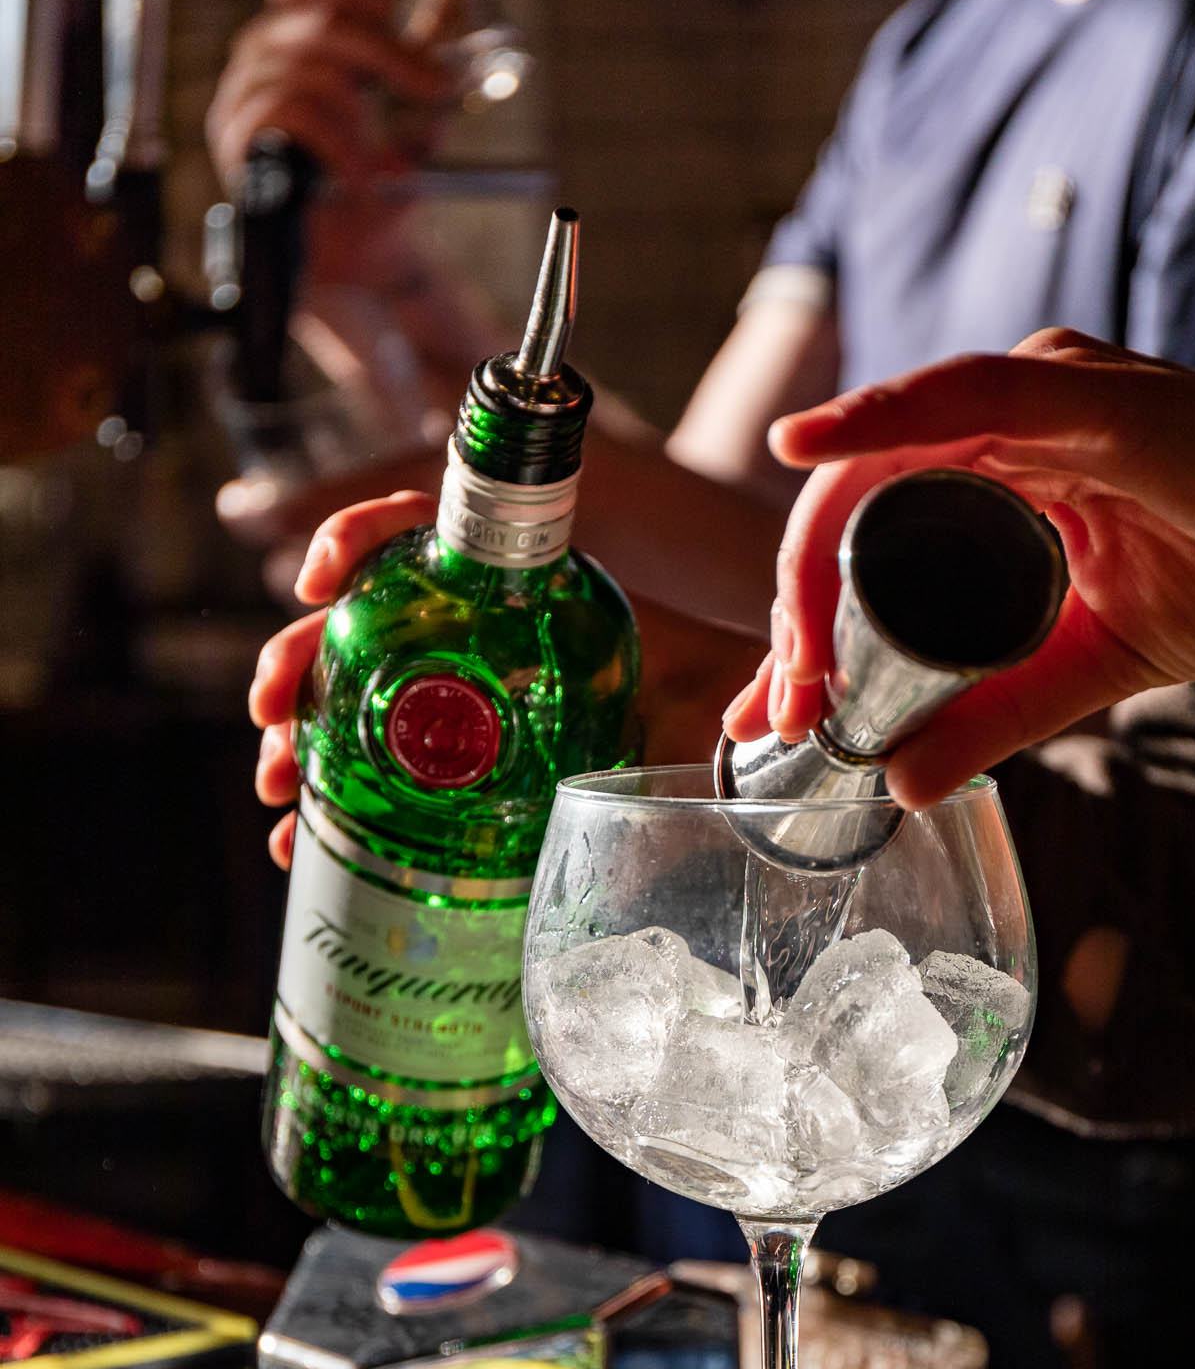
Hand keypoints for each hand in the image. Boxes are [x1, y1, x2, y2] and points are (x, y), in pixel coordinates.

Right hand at [206, 0, 450, 185]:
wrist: (358, 259)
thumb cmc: (378, 185)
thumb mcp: (415, 114)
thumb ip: (428, 56)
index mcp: (295, 39)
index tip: (396, 12)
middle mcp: (261, 58)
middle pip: (319, 17)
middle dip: (388, 51)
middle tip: (433, 87)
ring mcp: (242, 96)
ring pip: (305, 68)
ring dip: (359, 114)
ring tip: (380, 158)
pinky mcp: (237, 140)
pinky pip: (285, 111)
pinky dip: (336, 143)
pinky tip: (359, 175)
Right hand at [250, 491, 761, 867]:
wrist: (726, 744)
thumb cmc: (714, 694)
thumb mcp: (715, 683)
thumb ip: (728, 696)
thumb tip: (745, 725)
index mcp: (525, 586)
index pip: (423, 524)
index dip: (364, 537)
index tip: (327, 579)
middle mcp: (473, 629)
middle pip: (361, 622)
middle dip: (298, 666)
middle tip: (275, 724)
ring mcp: (453, 693)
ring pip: (349, 696)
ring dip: (300, 739)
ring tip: (281, 796)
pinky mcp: (448, 758)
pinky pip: (372, 767)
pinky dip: (336, 800)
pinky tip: (308, 844)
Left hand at [723, 330, 1194, 803]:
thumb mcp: (1092, 662)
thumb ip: (997, 712)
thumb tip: (900, 783)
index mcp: (1009, 466)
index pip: (868, 531)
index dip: (805, 620)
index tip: (773, 711)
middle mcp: (1016, 417)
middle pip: (858, 499)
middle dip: (797, 608)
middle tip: (779, 708)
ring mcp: (1054, 398)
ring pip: (889, 458)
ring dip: (818, 559)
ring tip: (790, 657)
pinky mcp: (1100, 403)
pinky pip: (968, 396)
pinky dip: (879, 417)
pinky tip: (803, 446)